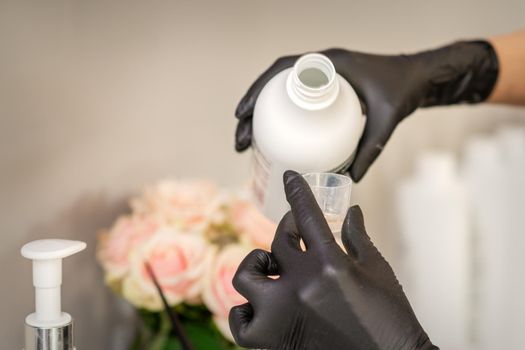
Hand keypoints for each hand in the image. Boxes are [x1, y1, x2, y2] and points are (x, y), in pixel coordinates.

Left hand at [229, 170, 437, 349]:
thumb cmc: (389, 320)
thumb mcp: (378, 272)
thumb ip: (359, 238)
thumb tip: (351, 212)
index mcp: (330, 264)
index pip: (307, 215)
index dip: (297, 191)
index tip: (290, 178)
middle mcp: (301, 285)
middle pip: (278, 241)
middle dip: (287, 229)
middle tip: (295, 232)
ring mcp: (283, 313)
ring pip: (246, 276)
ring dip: (256, 266)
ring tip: (270, 269)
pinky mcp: (273, 340)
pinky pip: (240, 321)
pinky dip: (245, 312)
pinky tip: (259, 307)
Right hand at [235, 42, 497, 180]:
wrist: (422, 79)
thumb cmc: (405, 90)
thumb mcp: (387, 120)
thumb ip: (372, 148)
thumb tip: (349, 180)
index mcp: (330, 64)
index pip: (283, 69)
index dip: (258, 89)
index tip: (243, 114)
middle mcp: (322, 67)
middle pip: (276, 85)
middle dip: (254, 111)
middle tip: (242, 140)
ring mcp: (324, 78)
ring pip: (284, 94)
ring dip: (264, 116)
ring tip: (252, 143)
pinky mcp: (329, 90)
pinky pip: (298, 99)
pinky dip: (284, 116)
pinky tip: (279, 139)